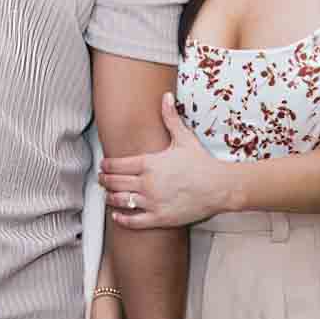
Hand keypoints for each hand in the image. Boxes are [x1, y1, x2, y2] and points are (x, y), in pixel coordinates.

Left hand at [101, 93, 226, 228]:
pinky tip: (117, 216)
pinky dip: (122, 219)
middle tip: (101, 179)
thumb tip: (166, 96)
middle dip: (104, 180)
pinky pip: (134, 221)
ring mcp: (152, 202)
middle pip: (115, 182)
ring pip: (121, 201)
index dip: (106, 165)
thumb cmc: (201, 163)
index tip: (103, 165)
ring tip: (107, 195)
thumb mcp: (184, 138)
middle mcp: (147, 183)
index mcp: (149, 163)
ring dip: (110, 197)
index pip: (117, 164)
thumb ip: (170, 118)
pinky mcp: (160, 218)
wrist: (218, 187)